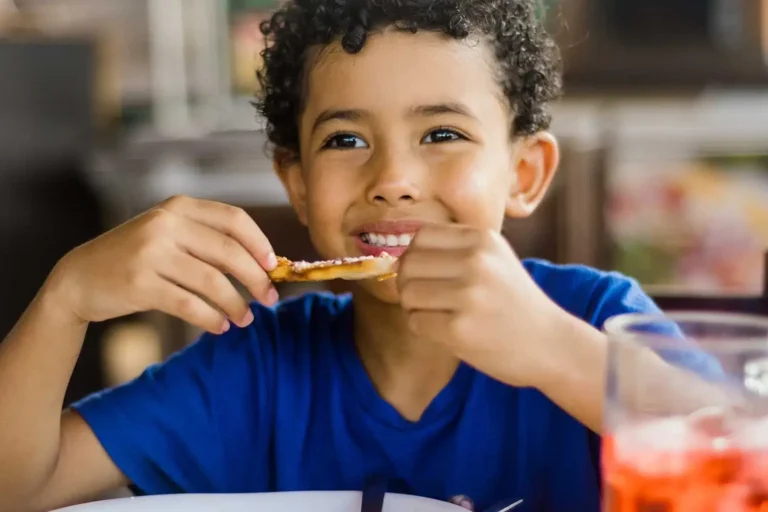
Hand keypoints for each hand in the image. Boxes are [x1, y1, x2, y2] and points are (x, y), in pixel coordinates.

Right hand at [46, 195, 277, 333]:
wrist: (79, 277)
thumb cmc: (136, 258)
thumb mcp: (168, 235)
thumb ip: (207, 242)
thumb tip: (263, 266)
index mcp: (178, 207)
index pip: (234, 219)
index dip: (260, 243)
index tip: (274, 265)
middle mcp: (165, 224)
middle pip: (229, 252)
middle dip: (256, 279)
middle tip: (270, 299)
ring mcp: (151, 252)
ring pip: (212, 281)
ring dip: (236, 304)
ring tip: (246, 319)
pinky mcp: (140, 283)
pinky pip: (190, 304)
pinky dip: (211, 318)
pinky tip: (220, 326)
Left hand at [396, 224, 566, 387]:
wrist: (551, 344)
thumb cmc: (514, 302)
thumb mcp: (495, 259)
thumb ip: (455, 250)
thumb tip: (400, 257)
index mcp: (483, 239)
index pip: (421, 237)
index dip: (415, 257)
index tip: (426, 275)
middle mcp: (476, 261)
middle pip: (409, 264)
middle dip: (409, 284)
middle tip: (427, 300)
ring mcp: (468, 295)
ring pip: (408, 294)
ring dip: (414, 308)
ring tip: (437, 315)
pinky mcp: (460, 328)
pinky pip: (416, 322)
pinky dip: (424, 329)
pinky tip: (445, 331)